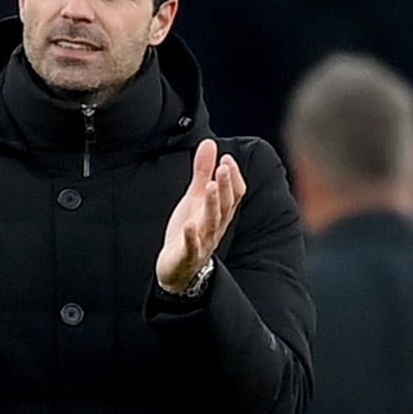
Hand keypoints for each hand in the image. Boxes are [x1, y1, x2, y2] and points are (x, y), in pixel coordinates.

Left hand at [156, 139, 245, 293]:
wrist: (178, 270)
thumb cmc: (189, 231)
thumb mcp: (195, 198)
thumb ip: (203, 172)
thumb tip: (210, 143)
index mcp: (219, 213)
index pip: (234, 194)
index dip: (232, 177)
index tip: (226, 158)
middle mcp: (215, 227)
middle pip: (225, 205)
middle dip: (226, 186)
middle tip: (223, 167)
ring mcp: (203, 242)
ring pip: (212, 223)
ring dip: (213, 204)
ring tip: (211, 186)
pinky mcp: (187, 256)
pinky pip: (192, 247)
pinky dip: (192, 236)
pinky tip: (190, 225)